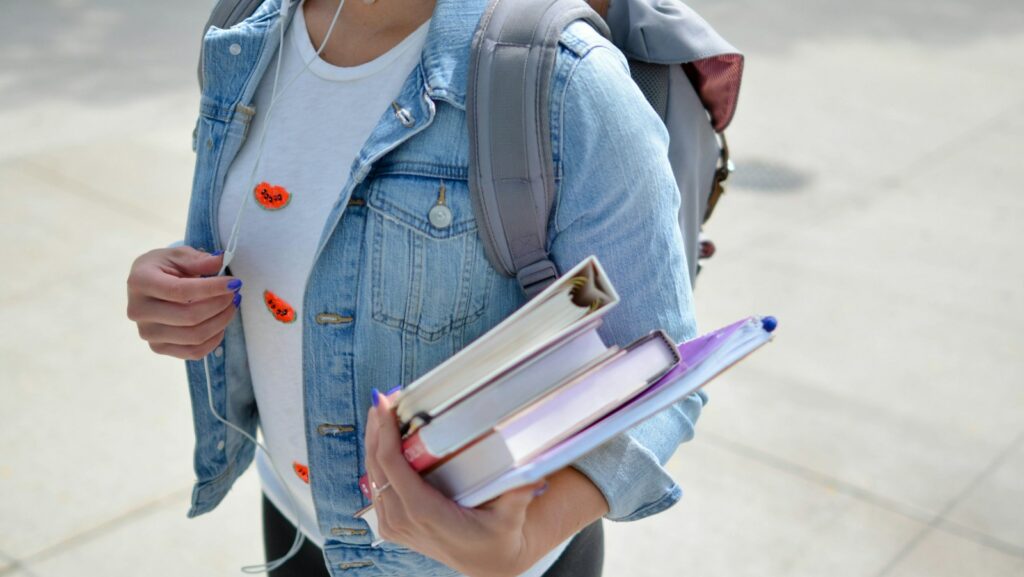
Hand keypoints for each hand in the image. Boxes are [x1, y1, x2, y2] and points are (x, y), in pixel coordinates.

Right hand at [126, 246, 241, 359]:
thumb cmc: (164, 267)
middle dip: (220, 305)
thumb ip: (198, 259)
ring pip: (194, 337)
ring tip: (231, 306)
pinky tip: (221, 323)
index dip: (211, 288)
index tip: (234, 283)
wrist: (147, 286)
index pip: (180, 291)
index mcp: (140, 282)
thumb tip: (220, 261)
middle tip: (235, 294)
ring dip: (221, 321)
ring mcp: (147, 333)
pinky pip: (193, 352)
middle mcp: (138, 311)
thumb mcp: (178, 255)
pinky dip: (214, 339)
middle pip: (189, 317)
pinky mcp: (158, 348)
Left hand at [364, 390, 547, 576]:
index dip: (385, 432)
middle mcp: (402, 520)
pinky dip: (378, 459)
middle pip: (376, 465)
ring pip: (372, 474)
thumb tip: (533, 474)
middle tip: (384, 398)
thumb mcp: (510, 518)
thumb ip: (518, 495)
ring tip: (383, 411)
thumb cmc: (497, 538)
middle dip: (377, 428)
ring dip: (374, 441)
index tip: (385, 404)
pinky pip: (377, 486)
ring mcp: (394, 524)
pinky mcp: (393, 524)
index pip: (392, 466)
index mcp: (424, 513)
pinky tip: (384, 439)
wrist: (487, 563)